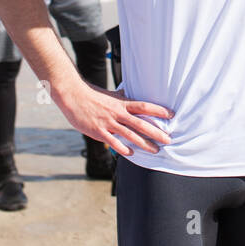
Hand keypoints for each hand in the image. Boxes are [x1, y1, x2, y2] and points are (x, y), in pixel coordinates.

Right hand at [53, 80, 173, 157]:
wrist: (73, 96)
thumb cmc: (92, 95)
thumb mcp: (109, 93)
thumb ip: (120, 96)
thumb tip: (127, 92)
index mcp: (122, 103)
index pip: (144, 106)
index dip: (158, 110)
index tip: (171, 114)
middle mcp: (118, 113)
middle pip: (141, 123)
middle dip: (156, 132)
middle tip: (168, 139)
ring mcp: (109, 123)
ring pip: (130, 135)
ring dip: (145, 144)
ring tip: (156, 150)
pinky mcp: (99, 132)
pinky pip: (113, 142)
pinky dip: (123, 148)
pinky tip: (131, 153)